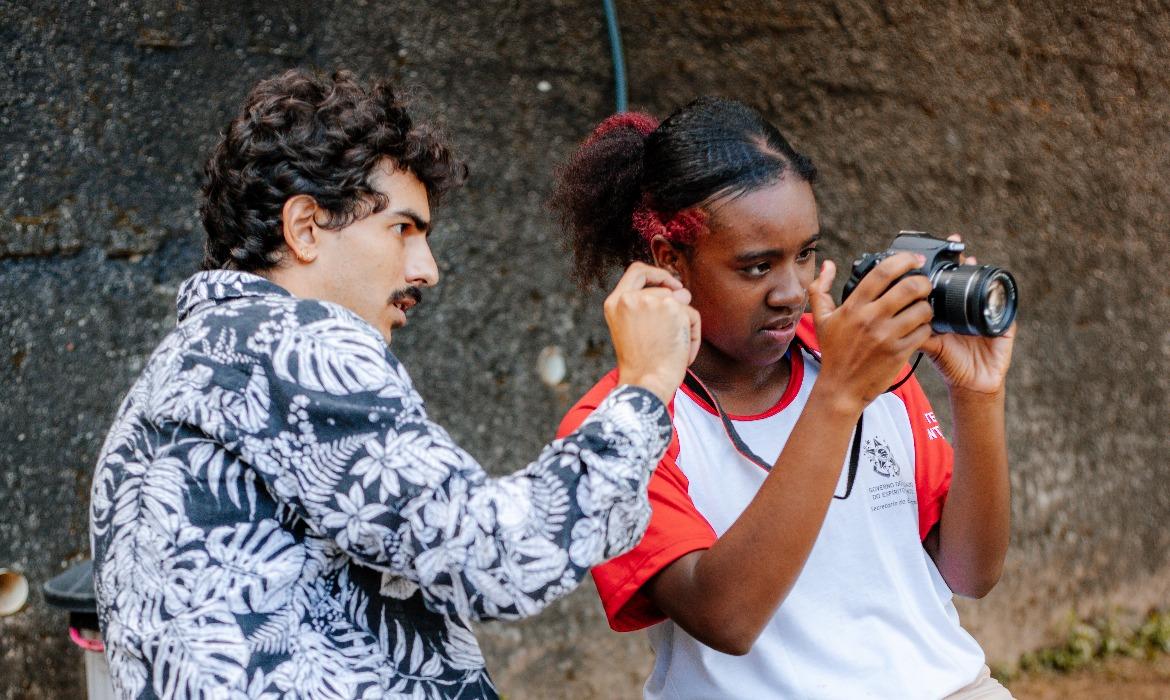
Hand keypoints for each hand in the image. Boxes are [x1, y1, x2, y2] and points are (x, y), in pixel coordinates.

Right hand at [605, 262, 700, 404]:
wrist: (646, 383)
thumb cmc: (640, 365)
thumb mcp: (630, 330)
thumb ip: (647, 307)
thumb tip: (682, 291)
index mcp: (615, 303)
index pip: (637, 271)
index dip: (657, 274)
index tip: (671, 285)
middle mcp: (630, 298)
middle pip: (665, 289)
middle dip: (677, 308)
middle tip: (676, 330)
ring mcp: (652, 300)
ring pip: (681, 303)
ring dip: (684, 325)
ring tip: (674, 348)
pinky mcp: (673, 308)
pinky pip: (693, 316)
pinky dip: (693, 334)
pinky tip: (682, 352)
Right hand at [807, 252, 933, 412]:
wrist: (841, 388)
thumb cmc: (833, 352)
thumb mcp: (821, 319)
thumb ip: (820, 288)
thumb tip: (828, 264)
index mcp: (853, 306)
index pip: (882, 273)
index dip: (903, 260)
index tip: (913, 259)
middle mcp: (870, 319)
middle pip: (910, 288)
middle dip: (923, 281)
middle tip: (924, 284)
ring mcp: (887, 336)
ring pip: (921, 310)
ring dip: (927, 306)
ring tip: (923, 307)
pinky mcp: (899, 353)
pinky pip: (924, 332)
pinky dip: (927, 327)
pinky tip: (920, 327)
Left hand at [919, 235, 1014, 393]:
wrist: (972, 384)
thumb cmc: (950, 363)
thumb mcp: (931, 345)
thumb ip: (916, 332)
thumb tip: (896, 321)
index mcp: (951, 311)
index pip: (948, 283)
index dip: (943, 268)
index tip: (933, 253)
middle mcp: (969, 308)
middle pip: (968, 279)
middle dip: (962, 262)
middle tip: (956, 246)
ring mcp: (987, 313)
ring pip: (985, 287)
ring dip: (980, 273)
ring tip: (970, 260)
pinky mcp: (1004, 325)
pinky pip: (1005, 308)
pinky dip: (1000, 298)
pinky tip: (992, 290)